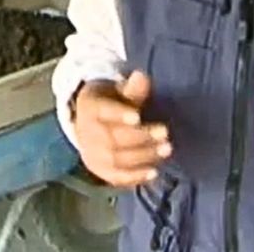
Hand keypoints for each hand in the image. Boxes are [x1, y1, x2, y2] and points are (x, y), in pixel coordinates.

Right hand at [72, 71, 171, 187]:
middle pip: (113, 137)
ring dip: (143, 156)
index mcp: (90, 107)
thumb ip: (131, 89)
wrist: (88, 125)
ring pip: (116, 158)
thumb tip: (142, 77)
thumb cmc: (110, 104)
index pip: (103, 111)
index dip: (119, 114)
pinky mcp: (99, 170)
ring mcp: (91, 154)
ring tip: (166, 149)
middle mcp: (87, 133)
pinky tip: (154, 173)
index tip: (137, 116)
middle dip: (141, 137)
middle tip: (165, 132)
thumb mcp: (117, 91)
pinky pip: (116, 176)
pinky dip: (135, 176)